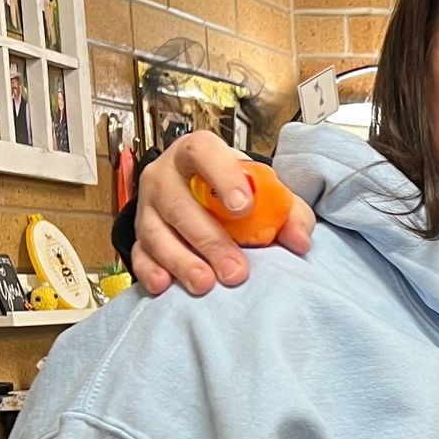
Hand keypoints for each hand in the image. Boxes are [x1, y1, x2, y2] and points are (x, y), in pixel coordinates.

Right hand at [129, 133, 313, 296]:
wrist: (204, 196)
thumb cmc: (235, 190)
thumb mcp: (264, 192)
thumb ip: (288, 211)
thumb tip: (300, 241)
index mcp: (197, 152)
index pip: (203, 152)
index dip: (222, 176)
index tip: (243, 207)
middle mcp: (165, 175)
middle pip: (179, 203)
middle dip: (208, 240)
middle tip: (235, 271)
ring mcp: (148, 206)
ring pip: (155, 232)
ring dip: (180, 260)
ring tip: (205, 284)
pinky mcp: (138, 235)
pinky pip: (139, 254)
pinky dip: (150, 271)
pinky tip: (165, 286)